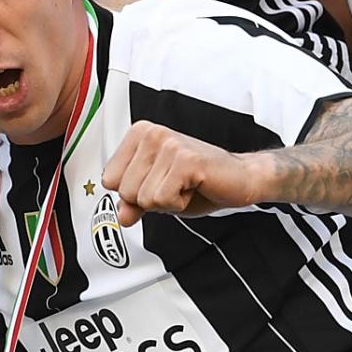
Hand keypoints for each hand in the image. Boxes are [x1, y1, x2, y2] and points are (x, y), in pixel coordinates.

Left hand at [102, 121, 264, 223]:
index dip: (135, 193)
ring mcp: (169, 144)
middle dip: (151, 199)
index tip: (159, 182)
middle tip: (177, 186)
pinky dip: (179, 204)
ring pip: (143, 197)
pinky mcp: (185, 160)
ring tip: (186, 186)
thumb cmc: (200, 182)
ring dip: (167, 202)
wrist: (242, 178)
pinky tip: (194, 188)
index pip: (109, 180)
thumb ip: (134, 203)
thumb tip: (121, 217)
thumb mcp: (158, 195)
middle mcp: (151, 134)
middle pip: (125, 191)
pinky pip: (163, 199)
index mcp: (138, 134)